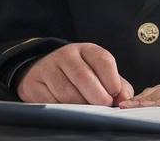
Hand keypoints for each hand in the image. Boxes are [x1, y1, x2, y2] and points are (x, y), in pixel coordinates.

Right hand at [16, 43, 133, 105]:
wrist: (42, 70)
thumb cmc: (78, 74)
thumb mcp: (98, 72)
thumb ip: (116, 84)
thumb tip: (125, 99)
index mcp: (87, 50)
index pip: (103, 60)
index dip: (112, 79)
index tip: (116, 94)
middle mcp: (67, 55)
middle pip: (84, 78)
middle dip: (98, 96)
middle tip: (104, 106)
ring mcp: (48, 69)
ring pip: (67, 93)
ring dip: (81, 106)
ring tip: (87, 110)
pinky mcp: (34, 84)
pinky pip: (51, 103)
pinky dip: (63, 110)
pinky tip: (69, 110)